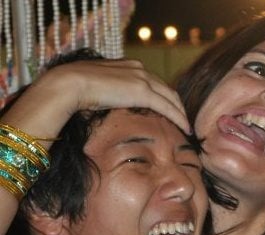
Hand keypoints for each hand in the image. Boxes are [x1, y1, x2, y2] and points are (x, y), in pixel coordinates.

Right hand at [2, 59, 189, 145]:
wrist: (69, 84)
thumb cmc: (74, 90)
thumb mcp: (96, 89)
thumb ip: (108, 94)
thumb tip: (107, 108)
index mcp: (127, 66)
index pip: (153, 82)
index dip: (163, 97)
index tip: (168, 110)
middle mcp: (138, 69)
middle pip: (166, 89)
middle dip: (176, 105)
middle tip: (183, 120)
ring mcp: (142, 78)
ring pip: (171, 97)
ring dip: (181, 113)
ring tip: (186, 127)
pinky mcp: (143, 91)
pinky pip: (168, 107)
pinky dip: (179, 118)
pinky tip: (185, 128)